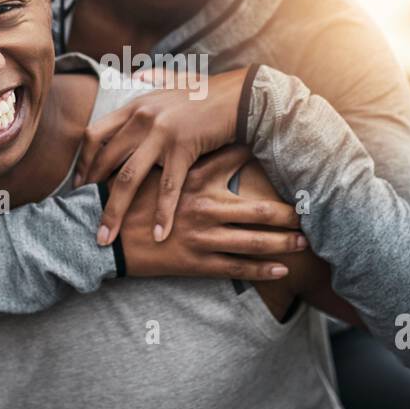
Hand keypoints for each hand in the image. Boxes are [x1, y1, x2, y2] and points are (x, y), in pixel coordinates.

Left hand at [75, 68, 248, 244]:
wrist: (240, 96)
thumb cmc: (207, 91)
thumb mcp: (174, 80)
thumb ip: (152, 79)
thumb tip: (138, 77)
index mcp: (134, 105)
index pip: (94, 135)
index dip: (83, 162)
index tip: (79, 184)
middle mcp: (142, 118)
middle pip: (105, 161)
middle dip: (90, 192)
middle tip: (83, 215)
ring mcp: (161, 134)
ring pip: (128, 179)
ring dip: (114, 212)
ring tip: (107, 238)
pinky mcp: (183, 149)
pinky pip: (168, 188)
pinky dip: (162, 214)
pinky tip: (158, 235)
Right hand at [116, 145, 306, 280]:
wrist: (100, 237)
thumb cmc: (123, 202)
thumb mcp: (146, 168)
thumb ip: (171, 154)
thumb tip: (192, 137)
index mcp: (192, 179)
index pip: (238, 165)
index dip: (265, 163)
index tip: (286, 163)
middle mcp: (203, 206)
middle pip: (258, 209)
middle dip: (288, 214)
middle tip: (310, 213)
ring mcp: (202, 236)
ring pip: (254, 241)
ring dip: (283, 243)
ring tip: (304, 243)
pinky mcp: (196, 262)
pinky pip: (237, 268)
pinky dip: (262, 270)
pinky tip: (282, 271)